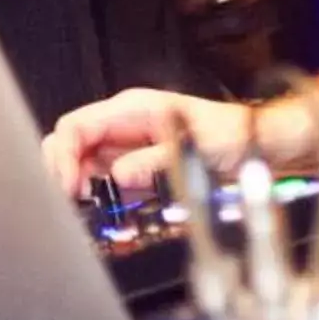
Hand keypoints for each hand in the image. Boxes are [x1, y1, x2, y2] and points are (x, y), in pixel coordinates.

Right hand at [42, 89, 280, 198]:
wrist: (257, 142)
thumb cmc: (230, 134)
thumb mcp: (194, 146)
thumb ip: (154, 161)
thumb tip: (118, 177)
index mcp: (131, 109)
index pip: (77, 126)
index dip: (65, 156)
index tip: (68, 188)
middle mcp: (122, 125)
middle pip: (70, 142)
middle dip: (61, 169)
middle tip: (69, 202)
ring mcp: (126, 145)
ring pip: (81, 162)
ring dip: (75, 185)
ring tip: (82, 210)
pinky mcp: (134, 166)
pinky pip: (101, 178)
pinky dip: (94, 194)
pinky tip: (100, 210)